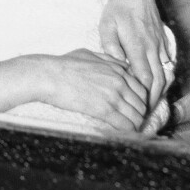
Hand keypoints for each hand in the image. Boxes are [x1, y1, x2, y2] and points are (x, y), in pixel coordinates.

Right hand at [0, 50, 148, 131]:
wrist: (48, 75)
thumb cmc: (64, 64)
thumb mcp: (90, 54)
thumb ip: (107, 59)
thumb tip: (117, 63)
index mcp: (117, 68)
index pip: (141, 87)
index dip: (140, 100)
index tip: (135, 108)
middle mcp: (119, 81)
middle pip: (141, 103)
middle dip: (140, 114)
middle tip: (135, 123)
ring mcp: (113, 95)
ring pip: (136, 114)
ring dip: (135, 124)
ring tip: (131, 131)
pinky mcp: (103, 109)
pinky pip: (125, 124)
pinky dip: (129, 131)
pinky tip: (126, 136)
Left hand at [100, 0, 171, 108]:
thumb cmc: (117, 7)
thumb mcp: (107, 25)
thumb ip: (111, 47)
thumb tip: (119, 66)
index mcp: (138, 45)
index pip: (145, 78)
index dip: (143, 96)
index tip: (136, 108)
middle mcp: (153, 46)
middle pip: (158, 80)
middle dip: (153, 100)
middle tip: (144, 115)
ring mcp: (160, 44)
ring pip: (165, 73)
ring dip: (160, 91)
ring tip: (150, 105)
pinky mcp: (163, 41)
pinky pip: (167, 64)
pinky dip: (164, 78)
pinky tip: (156, 87)